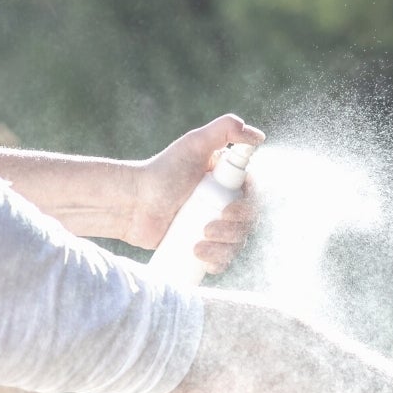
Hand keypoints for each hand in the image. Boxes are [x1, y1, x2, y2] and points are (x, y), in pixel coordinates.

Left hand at [123, 114, 264, 270]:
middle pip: (247, 224)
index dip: (248, 208)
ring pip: (236, 244)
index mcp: (229, 182)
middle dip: (233, 230)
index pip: (254, 198)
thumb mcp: (194, 144)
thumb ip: (226, 130)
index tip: (228, 210)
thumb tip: (260, 136)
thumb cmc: (162, 171)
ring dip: (224, 249)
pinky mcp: (200, 246)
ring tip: (197, 244)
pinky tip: (202, 259)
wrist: (133, 203)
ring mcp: (213, 226)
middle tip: (207, 228)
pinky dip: (217, 263)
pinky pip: (221, 261)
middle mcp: (225, 203)